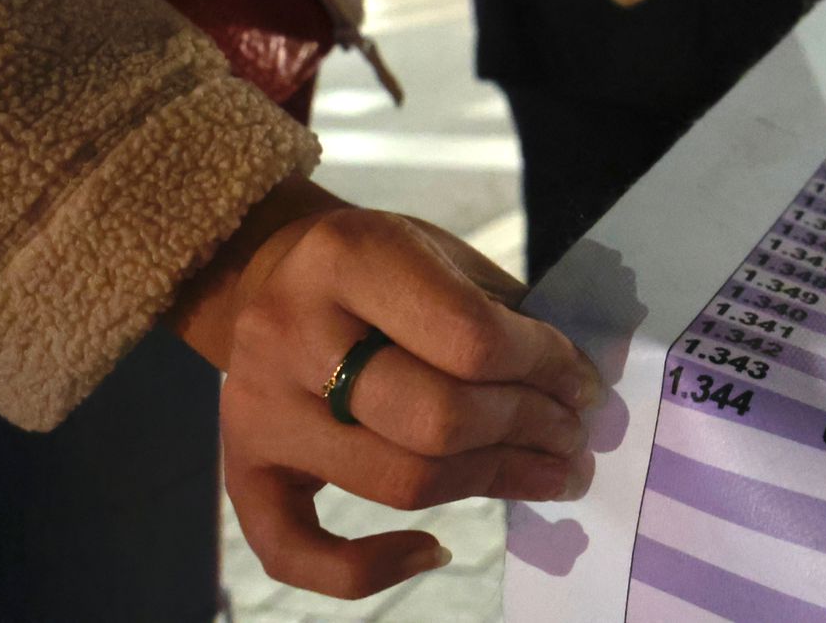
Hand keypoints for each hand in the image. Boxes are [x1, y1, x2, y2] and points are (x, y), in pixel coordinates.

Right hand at [172, 178, 601, 599]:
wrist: (265, 270)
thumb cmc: (378, 265)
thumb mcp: (440, 253)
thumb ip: (503, 314)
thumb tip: (579, 390)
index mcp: (349, 256)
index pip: (472, 337)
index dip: (546, 369)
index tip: (584, 386)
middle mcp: (291, 331)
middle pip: (437, 419)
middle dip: (528, 430)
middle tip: (573, 435)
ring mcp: (258, 407)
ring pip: (396, 482)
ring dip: (493, 485)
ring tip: (550, 474)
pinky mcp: (240, 466)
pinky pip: (293, 552)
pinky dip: (367, 571)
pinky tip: (436, 550)